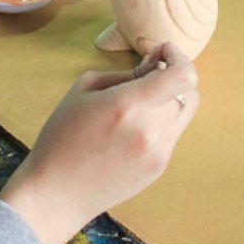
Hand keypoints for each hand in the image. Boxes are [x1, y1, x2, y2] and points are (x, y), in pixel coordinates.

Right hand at [0, 42, 199, 243]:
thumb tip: (158, 60)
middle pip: (188, 91)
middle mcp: (150, 130)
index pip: (183, 75)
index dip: (180, 57)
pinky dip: (164, 120)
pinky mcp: (160, 166)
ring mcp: (159, 151)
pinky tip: (138, 124)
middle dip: (173, 74)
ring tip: (146, 97)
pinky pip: (174, 132)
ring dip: (173, 97)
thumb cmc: (62, 137)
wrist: (55, 193)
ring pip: (186, 111)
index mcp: (128, 106)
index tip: (165, 50)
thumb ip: (129, 72)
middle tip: (153, 70)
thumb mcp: (85, 90)